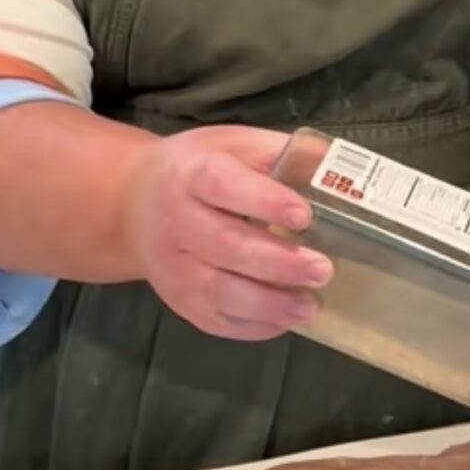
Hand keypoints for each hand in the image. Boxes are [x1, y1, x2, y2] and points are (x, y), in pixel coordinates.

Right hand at [125, 125, 331, 340]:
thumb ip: (280, 153)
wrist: (134, 203)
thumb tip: (335, 165)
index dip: (264, 201)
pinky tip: (285, 320)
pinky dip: (254, 326)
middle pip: (226, 246)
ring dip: (269, 304)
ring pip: (218, 292)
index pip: (223, 185)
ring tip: (310, 305)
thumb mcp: (233, 144)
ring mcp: (173, 267)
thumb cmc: (198, 169)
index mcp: (192, 174)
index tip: (304, 215)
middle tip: (323, 269)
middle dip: (278, 262)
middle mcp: (176, 222)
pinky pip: (215, 321)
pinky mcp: (179, 300)